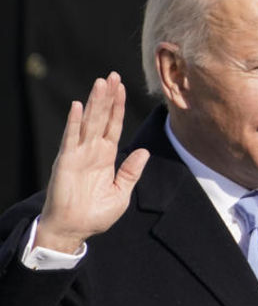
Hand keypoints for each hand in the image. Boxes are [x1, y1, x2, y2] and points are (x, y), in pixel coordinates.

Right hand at [36, 72, 148, 252]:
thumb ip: (131, 172)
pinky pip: (71, 138)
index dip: (118, 107)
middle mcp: (92, 152)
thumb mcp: (122, 193)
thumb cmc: (96, 214)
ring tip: (101, 82)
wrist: (75, 229)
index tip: (123, 88)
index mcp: (106, 158)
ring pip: (89, 123)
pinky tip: (79, 106)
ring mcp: (78, 154)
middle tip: (114, 75)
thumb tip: (143, 151)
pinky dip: (75, 122)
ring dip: (95, 103)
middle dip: (108, 97)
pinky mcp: (66, 161)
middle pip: (102, 118)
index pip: (114, 126)